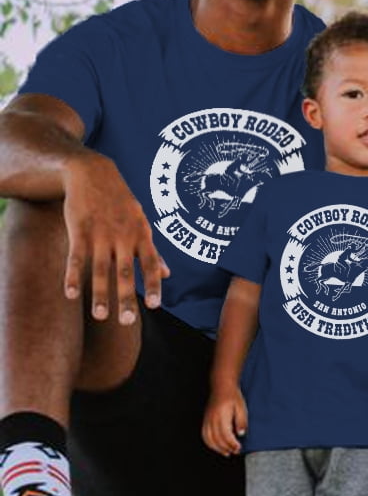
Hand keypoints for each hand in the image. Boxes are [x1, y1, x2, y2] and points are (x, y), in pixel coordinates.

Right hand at [62, 152, 169, 323]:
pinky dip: (72, 275)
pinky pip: (76, 257)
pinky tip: (70, 295)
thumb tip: (169, 275)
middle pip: (126, 271)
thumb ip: (153, 251)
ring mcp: (100, 234)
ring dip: (100, 294)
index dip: (153, 284)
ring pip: (101, 268)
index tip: (155, 306)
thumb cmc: (120, 203)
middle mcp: (123, 236)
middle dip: (126, 297)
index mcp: (141, 235)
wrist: (93, 173)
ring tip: (99, 316)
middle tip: (127, 322)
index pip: (150, 264)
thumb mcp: (141, 222)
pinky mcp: (79, 230)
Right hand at [202, 387, 246, 455]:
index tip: (239, 448)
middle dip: (227, 448)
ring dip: (218, 448)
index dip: (232, 444)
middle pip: (218, 439)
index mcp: (222, 416)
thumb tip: (241, 434)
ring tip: (227, 452)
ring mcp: (207, 420)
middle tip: (236, 451)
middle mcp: (212, 419)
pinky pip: (204, 435)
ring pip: (209, 439)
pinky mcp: (205, 420)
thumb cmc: (233, 396)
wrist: (222, 387)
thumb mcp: (241, 407)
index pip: (226, 435)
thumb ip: (241, 421)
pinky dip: (210, 444)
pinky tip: (217, 447)